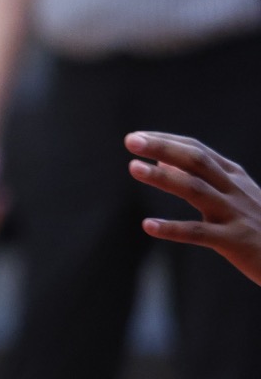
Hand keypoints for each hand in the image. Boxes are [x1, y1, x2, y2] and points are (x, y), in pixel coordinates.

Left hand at [127, 131, 260, 285]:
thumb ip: (203, 177)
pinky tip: (148, 225)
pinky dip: (172, 228)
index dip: (167, 141)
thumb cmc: (259, 225)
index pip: (197, 150)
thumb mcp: (235, 195)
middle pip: (196, 161)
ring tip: (134, 168)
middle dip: (163, 147)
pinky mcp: (234, 240)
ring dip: (163, 177)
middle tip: (131, 140)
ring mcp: (234, 213)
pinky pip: (199, 232)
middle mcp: (234, 190)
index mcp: (234, 177)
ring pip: (195, 189)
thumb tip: (163, 159)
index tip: (137, 137)